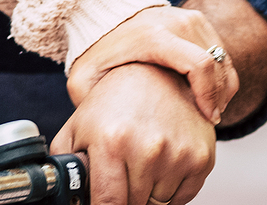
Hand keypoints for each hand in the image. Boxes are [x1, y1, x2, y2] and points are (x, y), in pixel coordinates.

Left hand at [52, 63, 215, 204]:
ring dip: (147, 193)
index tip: (104, 204)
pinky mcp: (201, 158)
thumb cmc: (115, 100)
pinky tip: (160, 166)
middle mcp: (147, 148)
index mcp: (111, 140)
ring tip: (139, 164)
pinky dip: (169, 190)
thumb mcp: (79, 125)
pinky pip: (182, 198)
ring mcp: (177, 155)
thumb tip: (65, 192)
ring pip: (158, 203)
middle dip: (124, 197)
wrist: (156, 75)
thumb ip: (66, 160)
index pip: (108, 202)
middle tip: (120, 176)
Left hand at [67, 5, 236, 125]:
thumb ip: (91, 106)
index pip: (199, 65)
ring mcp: (189, 18)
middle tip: (209, 120)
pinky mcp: (197, 19)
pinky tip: (204, 94)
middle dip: (218, 97)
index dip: (209, 96)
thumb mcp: (84, 78)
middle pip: (217, 66)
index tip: (208, 119)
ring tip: (206, 110)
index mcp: (152, 35)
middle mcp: (175, 22)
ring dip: (221, 88)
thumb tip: (102, 140)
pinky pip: (221, 52)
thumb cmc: (94, 51)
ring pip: (223, 60)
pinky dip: (219, 76)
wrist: (100, 14)